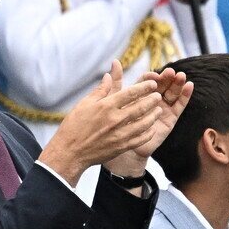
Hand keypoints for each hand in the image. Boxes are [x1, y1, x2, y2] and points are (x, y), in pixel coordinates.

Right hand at [40, 61, 162, 185]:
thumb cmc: (74, 127)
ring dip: (154, 115)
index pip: (131, 93)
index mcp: (106, 106)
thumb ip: (100, 90)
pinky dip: (148, 132)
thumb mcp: (83, 104)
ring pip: (145, 123)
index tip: (152, 84)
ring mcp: (120, 134)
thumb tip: (108, 76)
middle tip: (158, 95)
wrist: (70, 152)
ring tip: (158, 110)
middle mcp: (115, 119)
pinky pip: (141, 138)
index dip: (144, 87)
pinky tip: (151, 128)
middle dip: (153, 100)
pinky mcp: (122, 146)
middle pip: (141, 107)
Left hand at [118, 65, 192, 163]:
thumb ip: (116, 82)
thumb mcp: (113, 101)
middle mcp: (152, 99)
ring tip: (181, 76)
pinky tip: (189, 86)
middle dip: (167, 78)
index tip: (152, 76)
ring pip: (172, 93)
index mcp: (139, 93)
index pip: (147, 81)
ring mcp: (162, 107)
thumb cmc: (114, 124)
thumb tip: (115, 61)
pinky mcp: (170, 118)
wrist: (120, 145)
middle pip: (162, 85)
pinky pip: (179, 105)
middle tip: (171, 72)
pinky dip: (185, 95)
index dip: (151, 78)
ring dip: (177, 84)